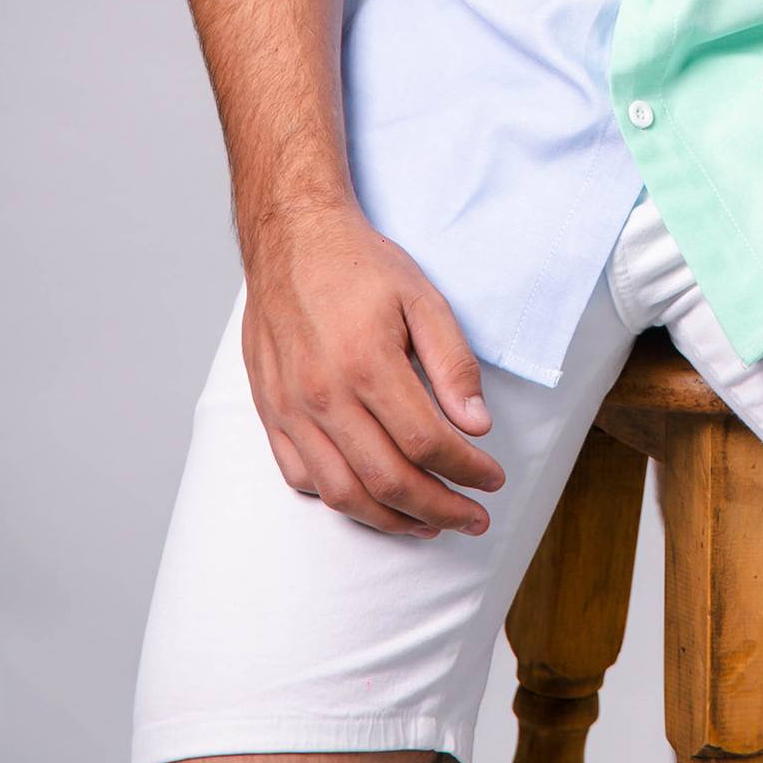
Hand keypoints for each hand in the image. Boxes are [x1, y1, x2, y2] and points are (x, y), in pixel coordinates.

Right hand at [240, 204, 507, 537]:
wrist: (291, 239)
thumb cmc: (359, 265)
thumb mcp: (423, 297)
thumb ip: (452, 363)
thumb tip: (477, 426)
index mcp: (367, 363)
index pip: (428, 443)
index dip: (467, 471)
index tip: (492, 480)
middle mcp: (324, 395)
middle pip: (388, 480)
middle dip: (439, 509)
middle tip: (472, 518)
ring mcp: (291, 410)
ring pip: (343, 494)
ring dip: (392, 520)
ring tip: (428, 523)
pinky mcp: (270, 413)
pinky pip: (302, 479)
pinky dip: (340, 500)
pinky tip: (371, 499)